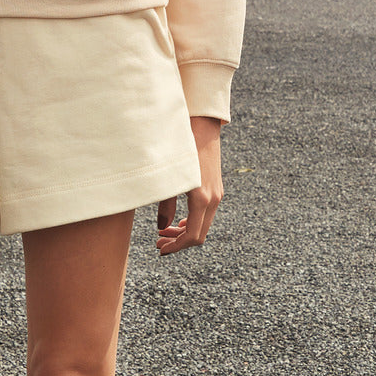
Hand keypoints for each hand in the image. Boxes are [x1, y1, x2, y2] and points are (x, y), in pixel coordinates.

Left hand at [156, 116, 223, 254]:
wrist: (201, 125)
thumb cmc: (182, 148)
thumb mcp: (170, 178)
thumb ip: (165, 204)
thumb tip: (162, 227)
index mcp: (202, 198)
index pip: (192, 236)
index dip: (176, 247)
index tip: (161, 250)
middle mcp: (213, 199)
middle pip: (199, 234)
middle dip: (179, 242)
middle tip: (159, 242)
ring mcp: (216, 193)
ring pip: (202, 224)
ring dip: (184, 232)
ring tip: (164, 232)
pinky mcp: (215, 187)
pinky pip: (205, 213)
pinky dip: (192, 220)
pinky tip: (178, 220)